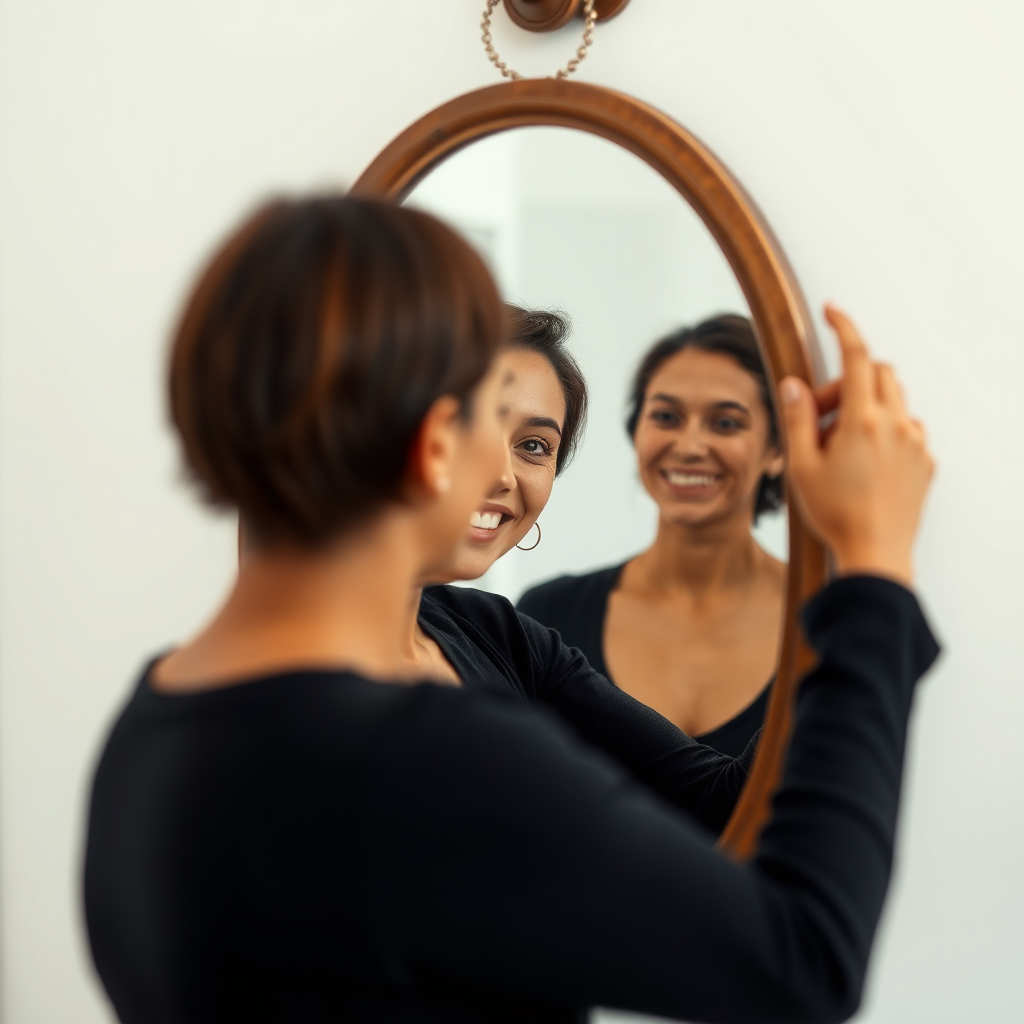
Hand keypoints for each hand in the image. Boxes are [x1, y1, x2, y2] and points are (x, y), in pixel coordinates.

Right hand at [779, 305, 934, 587]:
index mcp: (863, 420)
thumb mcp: (801, 465)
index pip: (857, 355)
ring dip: (867, 408)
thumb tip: (794, 385)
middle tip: (821, 416)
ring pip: (894, 402)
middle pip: (879, 373)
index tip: (832, 311)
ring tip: (840, 447)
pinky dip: (885, 432)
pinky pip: (907, 430)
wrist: (876, 554)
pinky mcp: (926, 463)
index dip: (844, 327)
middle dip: (848, 381)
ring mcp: (916, 443)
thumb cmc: (836, 513)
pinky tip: (864, 464)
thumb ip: (798, 418)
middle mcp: (896, 424)